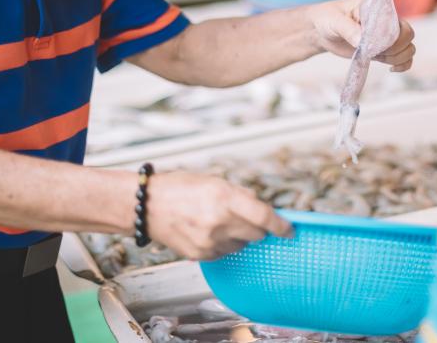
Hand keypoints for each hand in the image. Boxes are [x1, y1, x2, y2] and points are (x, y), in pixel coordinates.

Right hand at [146, 171, 291, 259]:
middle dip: (258, 227)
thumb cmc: (179, 188)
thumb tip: (262, 210)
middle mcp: (219, 221)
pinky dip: (223, 244)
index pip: (264, 217)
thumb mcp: (214, 182)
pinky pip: (224, 253)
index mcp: (225, 197)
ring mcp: (209, 241)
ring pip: (241, 245)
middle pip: (256, 234)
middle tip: (248, 218)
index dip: (281, 226)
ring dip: (238, 235)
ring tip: (219, 221)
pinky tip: (208, 231)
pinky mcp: (200, 254)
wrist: (147, 206)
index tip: (289, 230)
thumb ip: (240, 197)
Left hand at [307, 0, 415, 71]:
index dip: (392, 33)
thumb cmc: (327, 19)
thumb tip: (362, 41)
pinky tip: (391, 69)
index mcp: (378, 5)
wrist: (320, 31)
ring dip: (399, 57)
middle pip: (407, 33)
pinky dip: (403, 65)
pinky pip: (403, 58)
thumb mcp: (334, 21)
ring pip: (408, 47)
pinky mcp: (383, 50)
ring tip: (380, 59)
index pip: (397, 18)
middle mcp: (386, 19)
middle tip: (376, 52)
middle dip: (397, 47)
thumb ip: (348, 29)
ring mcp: (386, 36)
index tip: (376, 43)